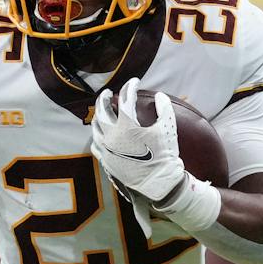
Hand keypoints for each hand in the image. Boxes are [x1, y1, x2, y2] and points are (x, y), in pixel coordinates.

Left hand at [91, 78, 187, 204]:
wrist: (157, 182)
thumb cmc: (164, 154)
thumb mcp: (168, 128)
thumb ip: (164, 108)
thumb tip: (160, 95)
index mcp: (126, 126)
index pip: (125, 99)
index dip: (130, 86)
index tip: (135, 81)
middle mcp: (111, 136)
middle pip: (101, 111)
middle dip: (104, 99)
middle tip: (107, 93)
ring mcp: (106, 149)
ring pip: (95, 127)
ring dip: (98, 116)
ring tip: (101, 111)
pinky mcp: (105, 160)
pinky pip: (95, 144)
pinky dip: (97, 135)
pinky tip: (100, 133)